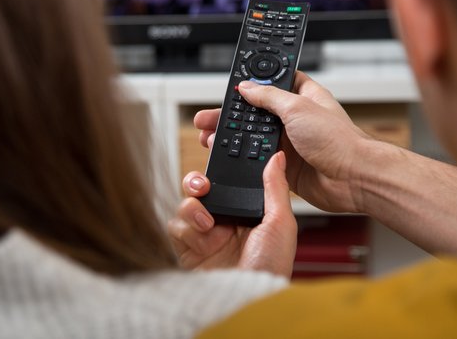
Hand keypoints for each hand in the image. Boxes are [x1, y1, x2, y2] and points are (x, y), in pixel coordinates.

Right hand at [168, 152, 296, 277]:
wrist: (247, 298)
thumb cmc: (270, 267)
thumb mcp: (281, 222)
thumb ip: (276, 187)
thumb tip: (277, 158)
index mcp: (246, 213)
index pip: (228, 183)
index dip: (220, 170)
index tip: (217, 158)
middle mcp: (224, 222)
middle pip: (201, 189)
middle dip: (197, 182)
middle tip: (204, 186)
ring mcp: (204, 236)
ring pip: (186, 204)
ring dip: (193, 208)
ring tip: (208, 223)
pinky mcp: (187, 249)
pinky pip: (175, 226)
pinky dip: (186, 230)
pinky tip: (202, 241)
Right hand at [194, 71, 371, 212]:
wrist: (354, 179)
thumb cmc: (340, 140)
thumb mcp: (298, 107)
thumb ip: (268, 97)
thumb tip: (247, 87)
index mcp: (303, 97)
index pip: (272, 83)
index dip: (252, 83)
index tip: (231, 87)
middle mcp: (295, 119)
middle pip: (255, 113)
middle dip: (231, 115)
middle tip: (209, 117)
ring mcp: (289, 143)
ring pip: (252, 138)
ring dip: (232, 138)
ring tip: (210, 137)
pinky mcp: (285, 167)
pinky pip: (257, 160)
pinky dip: (242, 159)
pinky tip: (228, 156)